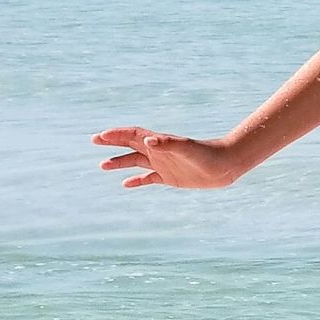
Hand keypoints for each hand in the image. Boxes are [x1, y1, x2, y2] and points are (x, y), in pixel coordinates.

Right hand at [94, 127, 247, 189]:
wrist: (225, 165)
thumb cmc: (207, 155)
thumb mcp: (187, 149)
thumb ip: (167, 144)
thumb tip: (147, 140)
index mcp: (160, 142)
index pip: (133, 135)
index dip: (117, 135)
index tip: (100, 136)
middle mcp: (159, 151)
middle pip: (130, 144)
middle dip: (113, 142)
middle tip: (94, 140)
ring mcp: (163, 164)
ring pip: (136, 161)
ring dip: (120, 162)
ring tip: (102, 165)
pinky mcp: (170, 177)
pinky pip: (148, 178)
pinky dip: (137, 181)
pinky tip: (126, 184)